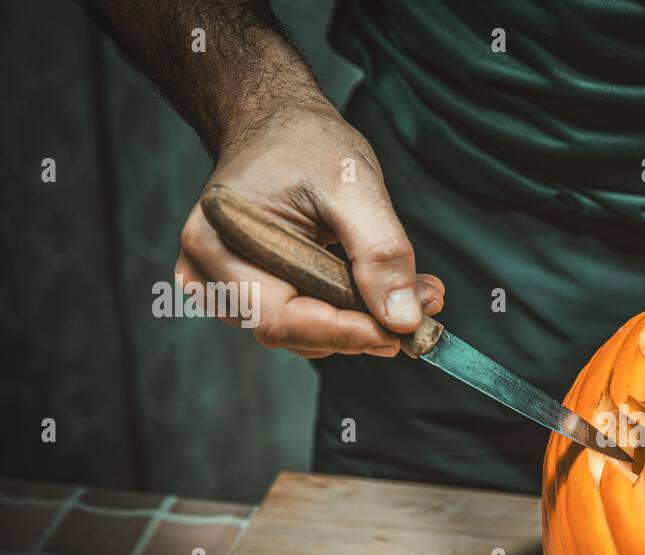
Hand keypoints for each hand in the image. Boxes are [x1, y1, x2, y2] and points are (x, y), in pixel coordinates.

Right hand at [177, 100, 444, 357]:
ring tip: (416, 291)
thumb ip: (380, 252)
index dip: (347, 333)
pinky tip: (385, 290)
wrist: (277, 123)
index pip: (283, 319)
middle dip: (365, 326)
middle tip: (427, 303)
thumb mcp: (353, 185)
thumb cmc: (303, 142)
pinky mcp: (254, 293)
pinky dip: (350, 313)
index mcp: (218, 243)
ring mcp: (228, 288)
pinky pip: (306, 321)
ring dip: (364, 321)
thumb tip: (403, 318)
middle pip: (295, 332)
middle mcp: (210, 273)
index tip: (404, 332)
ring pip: (305, 334)